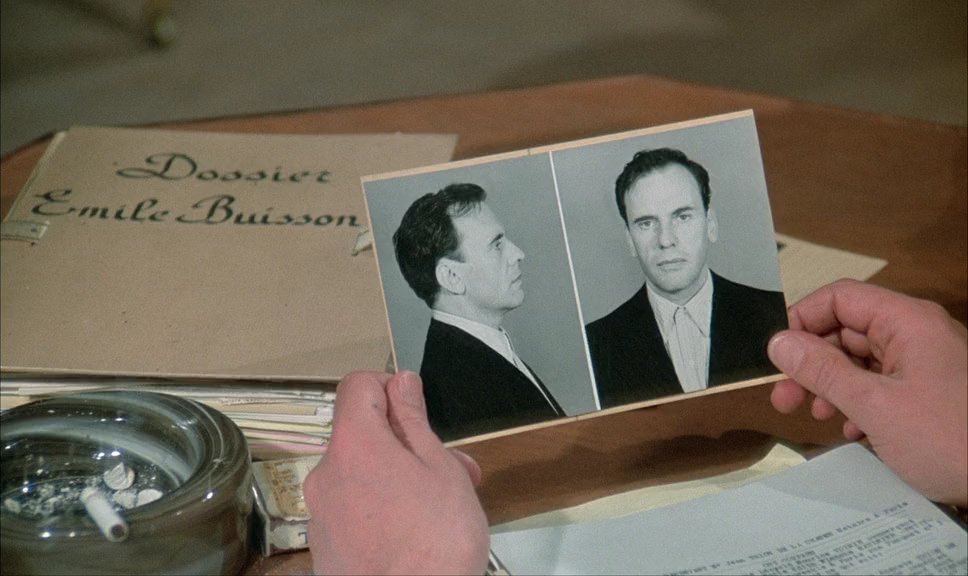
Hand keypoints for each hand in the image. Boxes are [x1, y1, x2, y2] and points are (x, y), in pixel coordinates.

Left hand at [303, 371, 489, 574]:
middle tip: (452, 467)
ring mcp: (321, 512)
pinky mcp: (326, 546)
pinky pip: (354, 508)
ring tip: (442, 505)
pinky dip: (382, 508)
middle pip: (361, 435)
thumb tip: (401, 384)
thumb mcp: (440, 469)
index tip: (416, 406)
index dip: (388, 386)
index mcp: (353, 444)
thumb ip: (415, 420)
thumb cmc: (434, 543)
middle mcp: (326, 473)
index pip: (356, 386)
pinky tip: (415, 531)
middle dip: (406, 442)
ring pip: (361, 474)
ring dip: (399, 477)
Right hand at [767, 280, 966, 504]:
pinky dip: (858, 403)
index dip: (803, 320)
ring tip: (812, 414)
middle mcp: (917, 334)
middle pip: (846, 330)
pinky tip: (851, 430)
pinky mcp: (930, 391)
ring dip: (831, 385)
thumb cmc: (954, 440)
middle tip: (784, 395)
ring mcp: (925, 363)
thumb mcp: (874, 405)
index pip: (840, 298)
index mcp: (908, 322)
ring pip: (861, 360)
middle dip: (811, 362)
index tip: (779, 354)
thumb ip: (822, 370)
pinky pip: (881, 384)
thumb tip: (779, 343)